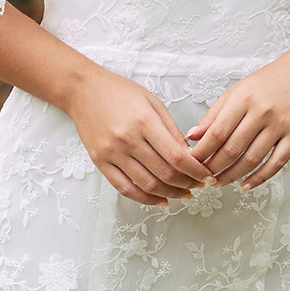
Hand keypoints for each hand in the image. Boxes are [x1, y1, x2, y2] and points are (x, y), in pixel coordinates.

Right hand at [66, 69, 212, 206]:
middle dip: (187, 184)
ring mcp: (111, 153)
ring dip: (170, 194)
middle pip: (164, 173)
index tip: (207, 177)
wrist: (82, 90)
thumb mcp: (152, 102)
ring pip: (147, 185)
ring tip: (184, 194)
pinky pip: (125, 188)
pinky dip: (145, 199)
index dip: (195, 171)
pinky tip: (161, 200)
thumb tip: (189, 155)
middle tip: (199, 186)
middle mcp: (127, 140)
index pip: (176, 156)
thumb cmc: (119, 91)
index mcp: (143, 121)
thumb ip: (171, 129)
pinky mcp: (100, 162)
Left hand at [184, 46, 289, 192]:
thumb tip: (192, 137)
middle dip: (213, 167)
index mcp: (243, 98)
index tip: (190, 162)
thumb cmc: (265, 82)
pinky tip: (245, 187)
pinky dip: (259, 179)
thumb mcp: (236, 91)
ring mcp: (280, 125)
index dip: (202, 151)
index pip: (217, 132)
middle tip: (202, 175)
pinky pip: (276, 164)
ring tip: (218, 182)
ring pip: (252, 159)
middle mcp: (262, 111)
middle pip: (232, 149)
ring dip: (231, 176)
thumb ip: (214, 115)